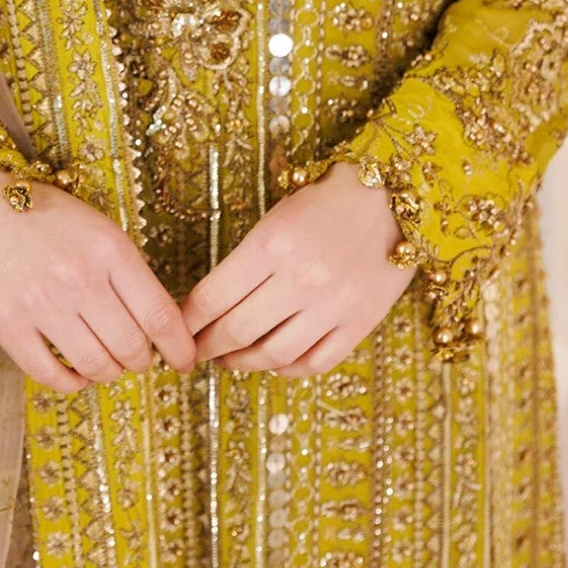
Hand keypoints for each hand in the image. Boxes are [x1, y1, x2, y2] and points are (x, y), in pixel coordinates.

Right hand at [0, 167, 196, 393]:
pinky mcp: (8, 327)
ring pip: (96, 366)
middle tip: (139, 356)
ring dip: (109, 372)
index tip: (185, 359)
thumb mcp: (94, 225)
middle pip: (132, 348)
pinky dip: (72, 383)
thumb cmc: (38, 211)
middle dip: (142, 360)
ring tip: (107, 362)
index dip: (179, 347)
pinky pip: (51, 375)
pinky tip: (76, 373)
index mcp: (109, 249)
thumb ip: (124, 267)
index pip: (160, 314)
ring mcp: (42, 306)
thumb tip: (155, 318)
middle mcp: (80, 280)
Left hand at [179, 161, 417, 376]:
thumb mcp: (276, 216)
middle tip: (195, 351)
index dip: (188, 320)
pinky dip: (288, 370)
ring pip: (273, 355)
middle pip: (237, 330)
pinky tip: (274, 363)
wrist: (391, 196)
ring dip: (242, 363)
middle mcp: (299, 279)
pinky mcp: (360, 323)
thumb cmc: (325, 200)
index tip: (177, 327)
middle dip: (207, 346)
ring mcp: (332, 305)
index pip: (213, 296)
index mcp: (271, 245)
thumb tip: (209, 303)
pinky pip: (316, 363)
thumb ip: (245, 259)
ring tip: (229, 360)